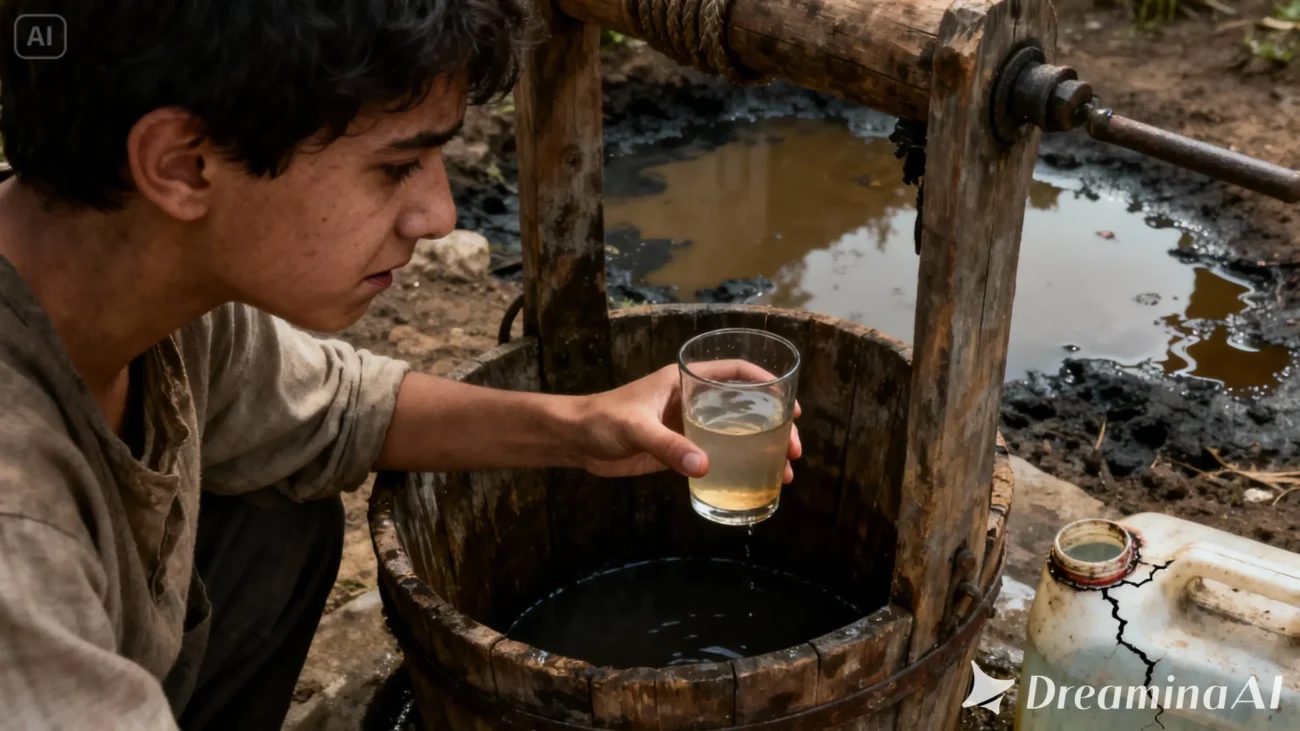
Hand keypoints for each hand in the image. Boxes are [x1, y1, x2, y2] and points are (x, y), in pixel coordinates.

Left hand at [572, 364, 801, 479]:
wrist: (574, 439)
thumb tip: (704, 466)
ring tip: (787, 472)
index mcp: (685, 380)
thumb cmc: (601, 419)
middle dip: (775, 426)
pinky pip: (715, 456)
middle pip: (745, 408)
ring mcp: (687, 426)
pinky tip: (754, 483)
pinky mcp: (678, 450)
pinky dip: (737, 467)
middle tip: (795, 450)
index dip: (767, 384)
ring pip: (735, 434)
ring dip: (762, 451)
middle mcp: (692, 400)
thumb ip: (668, 446)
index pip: (735, 373)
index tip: (791, 405)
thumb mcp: (636, 428)